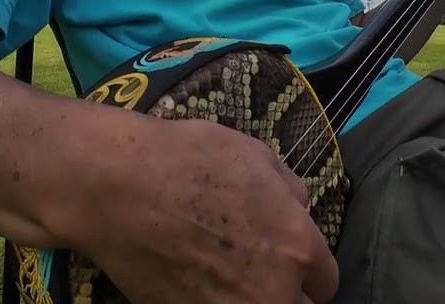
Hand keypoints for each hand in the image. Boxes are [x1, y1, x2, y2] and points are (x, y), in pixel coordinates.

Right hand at [63, 113, 338, 303]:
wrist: (118, 188)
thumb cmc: (188, 160)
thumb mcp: (255, 156)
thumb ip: (289, 191)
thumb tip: (299, 209)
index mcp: (298, 247)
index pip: (326, 282)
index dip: (307, 268)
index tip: (290, 259)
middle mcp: (273, 292)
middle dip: (286, 290)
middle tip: (258, 270)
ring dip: (250, 299)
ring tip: (227, 279)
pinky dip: (212, 302)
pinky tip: (196, 282)